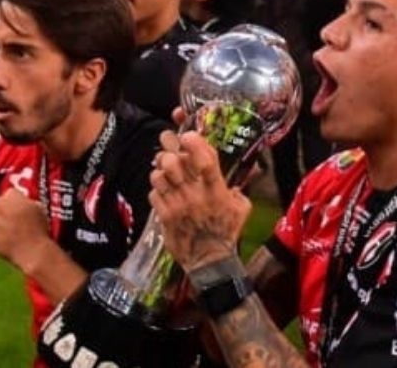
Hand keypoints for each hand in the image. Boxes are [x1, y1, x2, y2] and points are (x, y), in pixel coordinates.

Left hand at [0, 188, 49, 273]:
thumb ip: (27, 202)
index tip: (20, 207)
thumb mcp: (39, 208)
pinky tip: (1, 236)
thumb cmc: (38, 229)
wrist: (31, 250)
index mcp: (13, 195)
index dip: (15, 200)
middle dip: (3, 208)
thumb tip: (21, 201)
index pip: (10, 193)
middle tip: (12, 218)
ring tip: (6, 228)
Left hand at [150, 131, 250, 271]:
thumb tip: (233, 179)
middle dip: (170, 151)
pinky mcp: (165, 216)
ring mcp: (178, 206)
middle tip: (170, 150)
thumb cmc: (227, 232)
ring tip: (165, 170)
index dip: (196, 144)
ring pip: (160, 176)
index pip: (206, 162)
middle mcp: (196, 196)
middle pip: (175, 164)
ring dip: (161, 169)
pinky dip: (156, 189)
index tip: (189, 135)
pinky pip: (153, 193)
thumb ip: (237, 190)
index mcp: (217, 191)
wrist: (209, 261)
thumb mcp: (242, 209)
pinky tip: (163, 191)